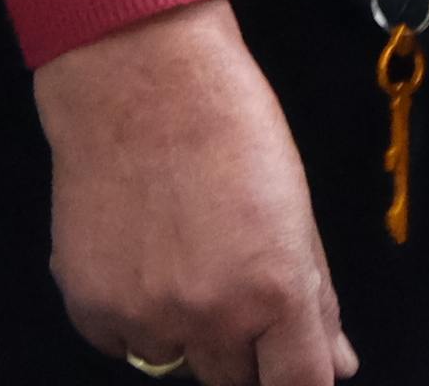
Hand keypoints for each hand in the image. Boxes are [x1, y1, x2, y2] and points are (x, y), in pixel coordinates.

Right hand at [30, 1, 354, 384]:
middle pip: (233, 382)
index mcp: (276, 291)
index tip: (287, 372)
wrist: (136, 74)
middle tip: (227, 282)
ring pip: (173, 361)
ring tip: (176, 252)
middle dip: (239, 349)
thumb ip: (317, 298)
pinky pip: (119, 342)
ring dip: (181, 329)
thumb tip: (338, 364)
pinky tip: (136, 252)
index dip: (297, 385)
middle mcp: (212, 316)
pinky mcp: (90, 307)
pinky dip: (129, 313)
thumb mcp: (294, 204)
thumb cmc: (224, 119)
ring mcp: (145, 316)